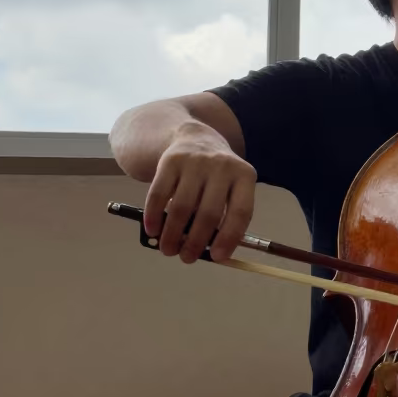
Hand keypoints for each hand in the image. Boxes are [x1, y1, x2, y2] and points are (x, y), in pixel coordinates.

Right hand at [144, 123, 256, 263]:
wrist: (194, 138)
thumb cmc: (216, 175)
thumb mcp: (231, 188)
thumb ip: (225, 217)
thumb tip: (213, 254)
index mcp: (244, 176)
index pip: (241, 211)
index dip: (229, 237)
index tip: (217, 257)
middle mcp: (222, 166)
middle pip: (209, 213)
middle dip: (196, 242)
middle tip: (186, 258)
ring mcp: (195, 162)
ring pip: (182, 207)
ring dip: (173, 234)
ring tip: (168, 250)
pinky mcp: (170, 161)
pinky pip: (159, 194)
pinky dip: (154, 216)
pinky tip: (153, 231)